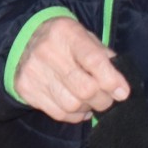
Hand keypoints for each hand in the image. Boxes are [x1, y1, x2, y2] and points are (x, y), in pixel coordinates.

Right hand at [12, 17, 129, 122]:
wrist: (24, 39)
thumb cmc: (65, 41)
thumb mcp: (86, 38)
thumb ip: (104, 58)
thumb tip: (120, 88)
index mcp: (66, 33)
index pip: (93, 60)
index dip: (111, 80)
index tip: (122, 92)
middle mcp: (47, 51)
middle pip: (85, 89)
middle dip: (103, 99)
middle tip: (107, 98)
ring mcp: (33, 72)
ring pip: (72, 105)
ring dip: (88, 108)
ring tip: (90, 100)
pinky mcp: (26, 89)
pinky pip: (58, 113)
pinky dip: (74, 114)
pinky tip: (77, 106)